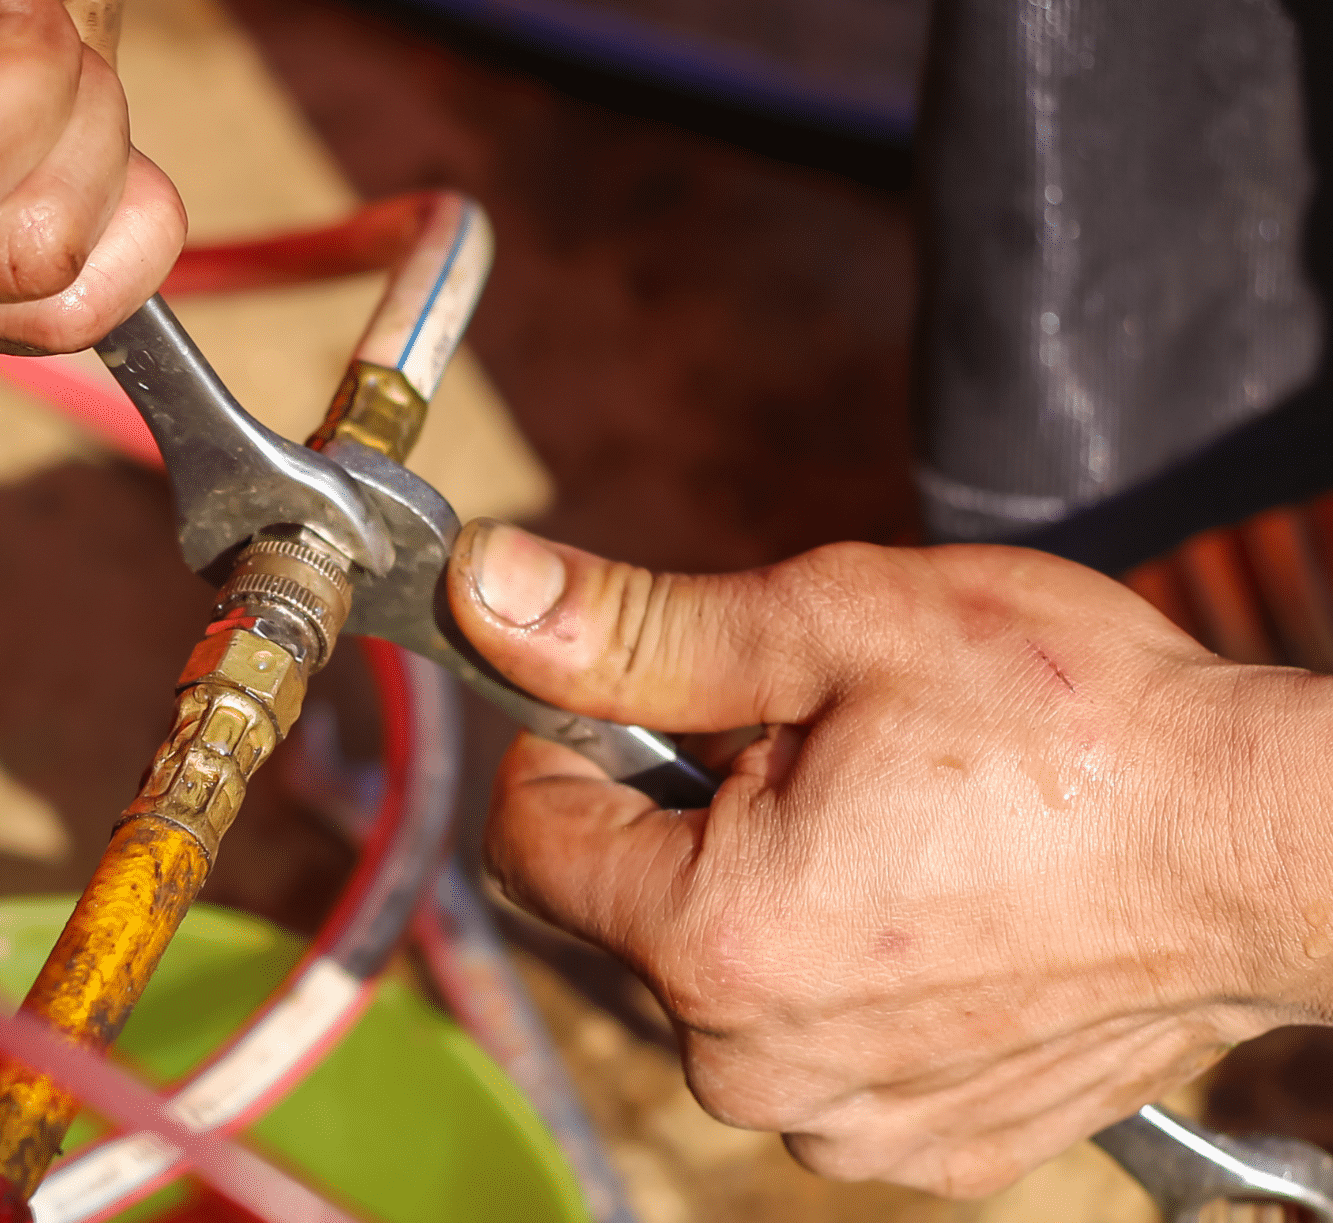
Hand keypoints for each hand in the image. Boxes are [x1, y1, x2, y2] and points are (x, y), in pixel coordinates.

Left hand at [447, 526, 1331, 1195]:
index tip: (647, 701)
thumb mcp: (830, 625)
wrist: (1268, 845)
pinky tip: (943, 906)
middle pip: (627, 911)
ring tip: (898, 824)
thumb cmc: (1068, 724)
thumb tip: (484, 590)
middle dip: (687, 816)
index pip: (526, 838)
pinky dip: (850, 971)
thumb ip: (635, 628)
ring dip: (767, 894)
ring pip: (720, 981)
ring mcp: (849, 1124)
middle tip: (822, 750)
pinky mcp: (932, 1147)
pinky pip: (820, 1046)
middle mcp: (756, 1067)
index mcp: (709, 940)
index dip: (567, 746)